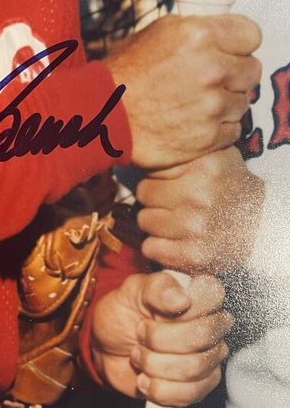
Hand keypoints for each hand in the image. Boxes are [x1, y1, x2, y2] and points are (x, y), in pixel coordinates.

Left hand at [91, 272, 231, 407]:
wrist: (107, 347)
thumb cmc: (122, 312)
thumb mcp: (130, 291)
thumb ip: (155, 288)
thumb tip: (182, 298)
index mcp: (196, 294)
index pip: (212, 294)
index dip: (184, 306)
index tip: (153, 312)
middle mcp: (210, 325)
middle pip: (204, 334)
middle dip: (159, 337)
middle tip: (139, 333)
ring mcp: (208, 357)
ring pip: (195, 367)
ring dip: (154, 363)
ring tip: (137, 354)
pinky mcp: (199, 386)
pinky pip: (189, 394)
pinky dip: (157, 388)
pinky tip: (144, 378)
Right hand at [103, 14, 261, 168]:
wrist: (98, 116)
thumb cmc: (121, 74)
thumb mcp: (153, 34)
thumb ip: (192, 29)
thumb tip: (216, 26)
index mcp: (199, 34)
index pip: (251, 34)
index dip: (238, 44)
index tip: (228, 52)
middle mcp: (212, 68)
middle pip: (251, 69)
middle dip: (233, 75)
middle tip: (207, 81)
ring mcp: (212, 105)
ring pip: (242, 102)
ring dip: (224, 104)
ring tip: (193, 105)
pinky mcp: (208, 136)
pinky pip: (232, 130)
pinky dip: (216, 129)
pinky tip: (192, 124)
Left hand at [137, 146, 264, 272]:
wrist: (263, 226)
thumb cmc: (228, 189)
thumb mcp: (213, 158)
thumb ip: (181, 153)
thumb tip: (142, 152)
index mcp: (203, 168)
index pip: (150, 170)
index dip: (156, 178)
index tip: (168, 184)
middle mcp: (200, 196)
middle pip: (143, 195)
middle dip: (154, 199)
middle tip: (171, 204)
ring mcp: (197, 227)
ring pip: (143, 221)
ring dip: (154, 223)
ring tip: (174, 221)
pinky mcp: (195, 255)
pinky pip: (150, 248)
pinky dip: (157, 246)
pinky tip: (172, 241)